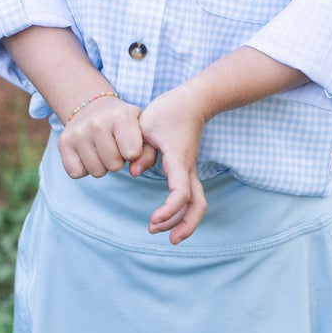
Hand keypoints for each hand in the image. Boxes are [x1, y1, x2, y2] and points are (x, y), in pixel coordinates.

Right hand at [58, 97, 155, 180]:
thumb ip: (148, 153)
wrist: (94, 107)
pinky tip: (88, 152)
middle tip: (114, 145)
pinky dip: (83, 168)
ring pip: (96, 172)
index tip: (130, 142)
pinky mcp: (63, 142)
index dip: (133, 154)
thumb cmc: (124, 124)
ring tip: (101, 148)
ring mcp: (78, 132)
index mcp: (121, 116)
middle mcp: (97, 122)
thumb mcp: (142, 131)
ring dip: (101, 165)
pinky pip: (76, 173)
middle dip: (117, 160)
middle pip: (114, 166)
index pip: (132, 154)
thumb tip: (134, 172)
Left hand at [136, 85, 207, 243]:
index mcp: (179, 159)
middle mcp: (188, 168)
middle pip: (198, 205)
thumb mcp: (146, 126)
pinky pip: (188, 196)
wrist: (193, 101)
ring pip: (196, 203)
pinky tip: (163, 216)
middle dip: (182, 225)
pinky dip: (178, 210)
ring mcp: (190, 170)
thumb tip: (133, 172)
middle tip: (155, 231)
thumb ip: (140, 150)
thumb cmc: (169, 111)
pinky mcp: (186, 169)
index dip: (169, 210)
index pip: (181, 193)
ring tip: (156, 229)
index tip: (153, 220)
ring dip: (181, 221)